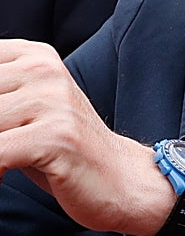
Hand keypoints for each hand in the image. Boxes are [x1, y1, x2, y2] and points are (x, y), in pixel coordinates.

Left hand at [0, 39, 171, 235]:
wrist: (122, 179)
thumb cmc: (61, 149)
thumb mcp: (22, 111)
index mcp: (33, 56)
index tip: (3, 128)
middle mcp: (43, 70)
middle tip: (2, 147)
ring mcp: (53, 101)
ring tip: (3, 162)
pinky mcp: (56, 136)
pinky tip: (2, 175)